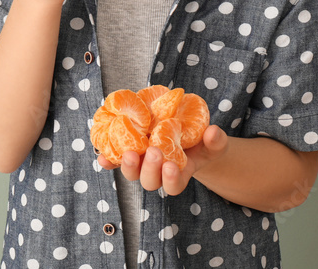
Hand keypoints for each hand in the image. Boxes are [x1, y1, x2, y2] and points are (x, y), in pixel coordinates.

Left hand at [98, 125, 228, 195]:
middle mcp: (158, 173)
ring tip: (129, 152)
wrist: (186, 138)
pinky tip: (102, 157)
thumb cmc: (202, 145)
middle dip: (150, 169)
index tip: (171, 166)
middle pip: (150, 181)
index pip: (174, 185)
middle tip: (154, 152)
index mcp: (180, 174)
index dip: (171, 179)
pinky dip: (108, 161)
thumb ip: (216, 141)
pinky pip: (116, 161)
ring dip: (128, 166)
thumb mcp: (213, 143)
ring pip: (132, 173)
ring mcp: (143, 164)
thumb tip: (213, 132)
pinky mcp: (131, 154)